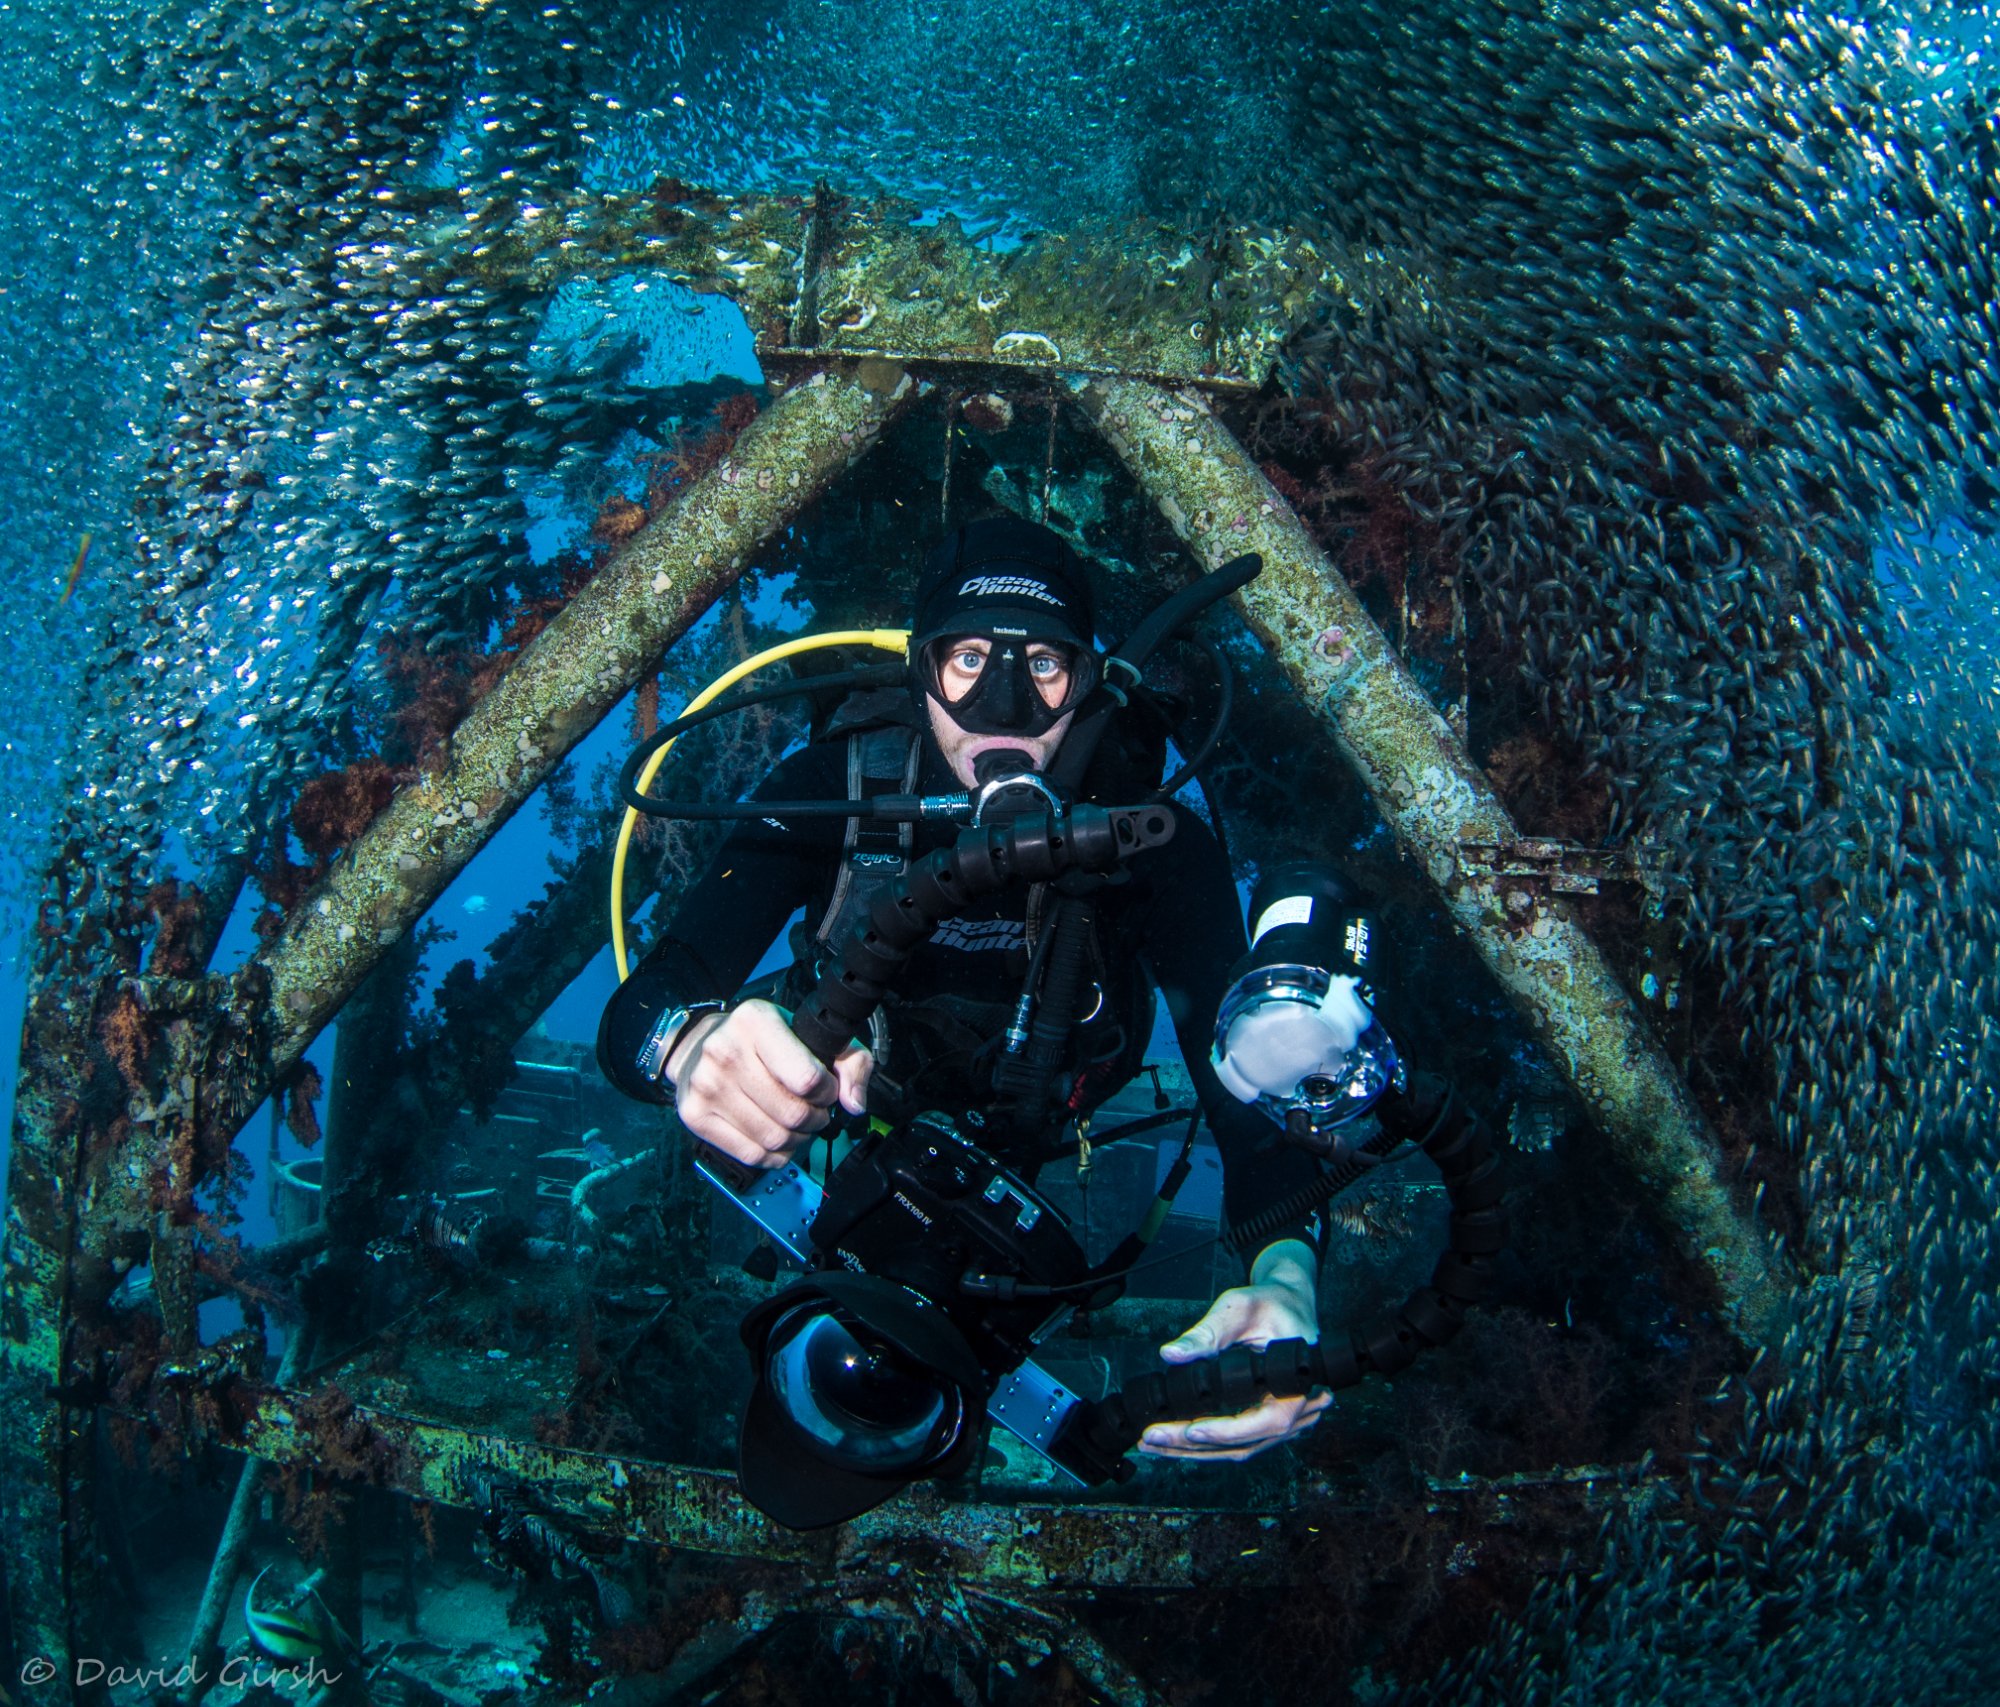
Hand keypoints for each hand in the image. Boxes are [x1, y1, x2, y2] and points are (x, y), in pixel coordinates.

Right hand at [668, 998, 873, 1168]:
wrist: (697, 1045)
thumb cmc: (759, 1040)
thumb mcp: (809, 1032)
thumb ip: (850, 1061)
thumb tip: (855, 1104)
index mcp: (755, 1022)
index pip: (807, 1079)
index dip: (827, 1092)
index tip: (824, 1088)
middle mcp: (725, 1052)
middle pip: (793, 1114)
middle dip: (815, 1119)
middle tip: (813, 1111)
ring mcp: (707, 1087)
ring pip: (774, 1139)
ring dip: (797, 1139)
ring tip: (795, 1124)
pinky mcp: (695, 1116)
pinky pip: (751, 1155)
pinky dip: (774, 1156)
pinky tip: (777, 1140)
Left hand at [1137, 1240, 1330, 1461]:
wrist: (1288, 1303)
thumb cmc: (1270, 1303)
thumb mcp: (1238, 1309)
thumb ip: (1206, 1333)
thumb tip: (1171, 1354)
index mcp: (1295, 1386)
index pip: (1261, 1423)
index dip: (1224, 1432)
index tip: (1189, 1431)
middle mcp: (1293, 1411)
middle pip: (1242, 1444)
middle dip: (1192, 1446)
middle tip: (1150, 1439)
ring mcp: (1279, 1419)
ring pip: (1236, 1448)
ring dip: (1193, 1451)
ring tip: (1152, 1443)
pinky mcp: (1263, 1419)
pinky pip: (1236, 1440)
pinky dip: (1204, 1443)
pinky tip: (1174, 1439)